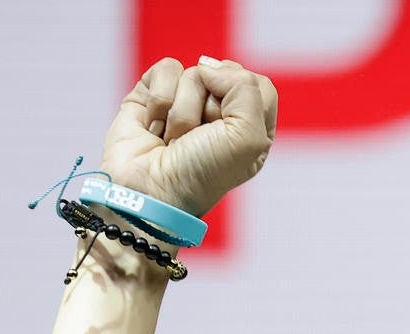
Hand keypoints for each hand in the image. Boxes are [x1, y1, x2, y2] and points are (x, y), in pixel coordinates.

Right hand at [101, 56, 278, 218]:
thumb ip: (246, 90)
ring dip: (182, 112)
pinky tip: (154, 127)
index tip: (226, 124)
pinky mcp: (154, 96)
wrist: (150, 191)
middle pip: (226, 75)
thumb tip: (207, 66)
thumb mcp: (248, 138)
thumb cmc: (203, 172)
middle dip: (211, 107)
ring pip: (193, 73)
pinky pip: (165, 70)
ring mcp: (186, 103)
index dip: (242, 96)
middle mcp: (222, 115)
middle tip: (199, 138)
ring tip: (174, 140)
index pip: (259, 85)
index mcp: (252, 128)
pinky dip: (159, 101)